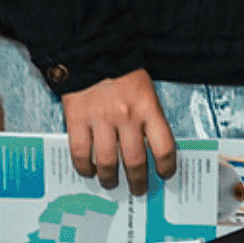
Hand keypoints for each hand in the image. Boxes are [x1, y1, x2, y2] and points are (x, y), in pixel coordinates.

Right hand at [60, 70, 177, 193]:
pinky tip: (89, 170)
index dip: (166, 166)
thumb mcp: (146, 92)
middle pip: (135, 160)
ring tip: (111, 182)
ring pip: (107, 162)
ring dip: (110, 178)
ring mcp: (100, 119)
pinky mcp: (77, 120)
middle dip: (138, 181)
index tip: (165, 174)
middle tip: (138, 189)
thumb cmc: (124, 74)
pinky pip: (80, 153)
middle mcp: (126, 116)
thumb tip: (152, 151)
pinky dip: (85, 167)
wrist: (94, 52)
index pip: (164, 146)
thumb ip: (149, 118)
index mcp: (148, 108)